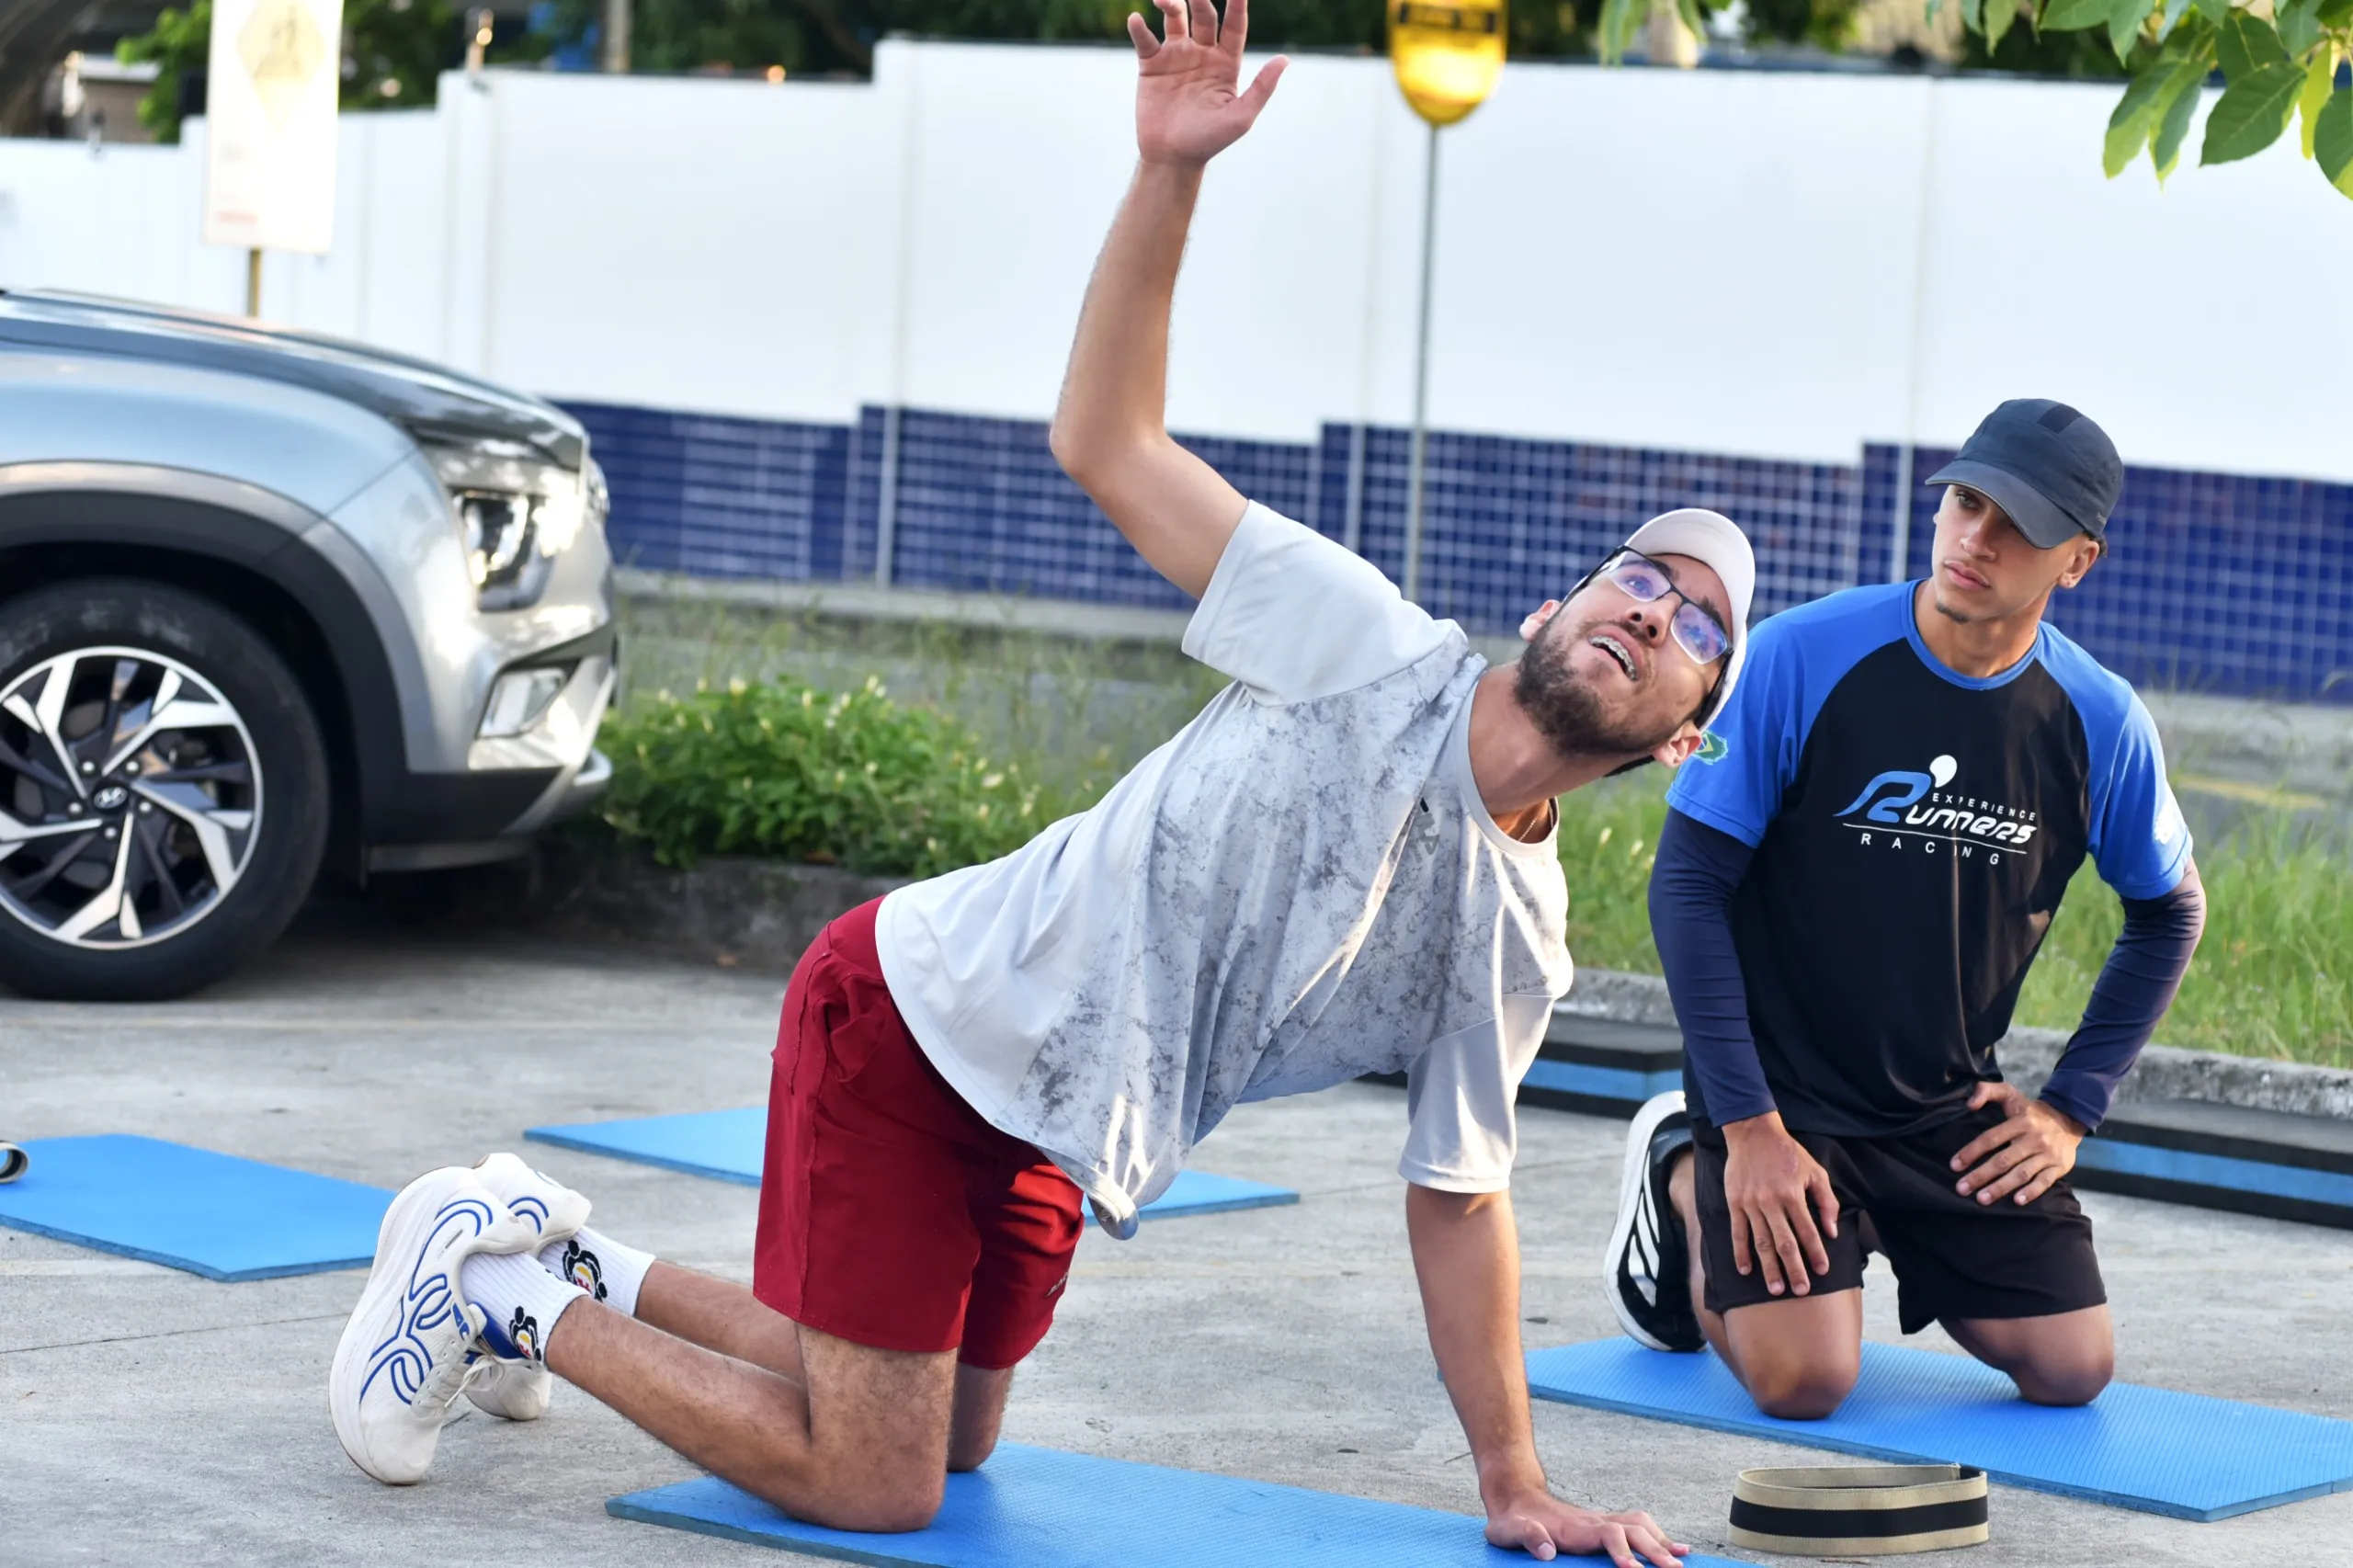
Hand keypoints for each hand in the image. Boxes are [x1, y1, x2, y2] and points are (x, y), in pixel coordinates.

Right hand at [1129, 0, 1286, 167]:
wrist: (1172, 157)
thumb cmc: (1209, 141)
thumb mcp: (1241, 117)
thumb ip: (1262, 88)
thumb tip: (1284, 60)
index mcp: (1226, 63)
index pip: (1234, 25)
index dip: (1237, 5)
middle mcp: (1202, 54)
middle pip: (1204, 15)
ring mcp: (1176, 57)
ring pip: (1175, 19)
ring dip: (1170, 4)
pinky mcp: (1151, 65)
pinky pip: (1145, 40)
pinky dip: (1139, 28)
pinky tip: (1136, 20)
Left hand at [1485, 1489, 1688, 1565]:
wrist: (1515, 1498)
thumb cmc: (1512, 1521)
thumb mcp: (1508, 1530)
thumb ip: (1526, 1536)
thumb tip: (1546, 1550)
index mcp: (1576, 1527)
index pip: (1608, 1535)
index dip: (1622, 1551)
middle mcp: (1595, 1522)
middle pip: (1634, 1530)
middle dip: (1655, 1550)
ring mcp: (1601, 1522)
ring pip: (1640, 1526)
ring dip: (1661, 1542)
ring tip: (1683, 1560)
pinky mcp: (1604, 1528)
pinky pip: (1637, 1529)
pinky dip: (1659, 1538)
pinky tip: (1677, 1550)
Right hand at [1721, 1113, 1838, 1298]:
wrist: (1753, 1133)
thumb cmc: (1788, 1153)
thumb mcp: (1815, 1172)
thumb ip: (1826, 1201)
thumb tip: (1831, 1231)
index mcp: (1792, 1195)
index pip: (1807, 1231)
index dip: (1816, 1252)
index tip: (1823, 1270)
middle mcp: (1771, 1202)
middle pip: (1784, 1242)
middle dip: (1794, 1269)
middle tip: (1801, 1290)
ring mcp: (1750, 1204)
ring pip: (1761, 1242)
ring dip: (1769, 1267)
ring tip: (1776, 1289)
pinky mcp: (1735, 1202)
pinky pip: (1738, 1231)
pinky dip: (1741, 1252)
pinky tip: (1745, 1270)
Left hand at [1952, 1082, 2083, 1205]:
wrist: (2069, 1120)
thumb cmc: (2030, 1111)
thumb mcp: (2010, 1094)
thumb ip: (1987, 1091)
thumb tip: (1969, 1104)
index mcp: (2020, 1122)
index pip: (1991, 1138)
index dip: (1971, 1152)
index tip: (1954, 1165)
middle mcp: (2034, 1138)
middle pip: (2003, 1160)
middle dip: (1981, 1176)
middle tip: (1961, 1189)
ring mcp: (2048, 1154)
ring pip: (2021, 1174)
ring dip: (2001, 1188)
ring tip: (1981, 1199)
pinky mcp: (2060, 1167)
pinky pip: (2044, 1182)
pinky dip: (2031, 1193)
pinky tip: (2017, 1202)